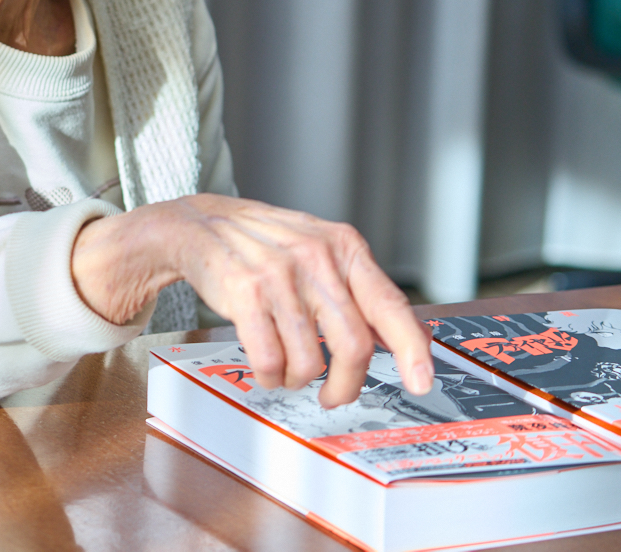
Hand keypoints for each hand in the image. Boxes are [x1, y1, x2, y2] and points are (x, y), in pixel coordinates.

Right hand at [71, 193, 432, 407]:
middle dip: (346, 385)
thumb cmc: (263, 244)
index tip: (422, 381)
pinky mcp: (245, 294)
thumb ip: (356, 287)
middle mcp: (316, 258)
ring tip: (289, 373)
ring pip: (309, 361)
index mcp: (343, 246)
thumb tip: (398, 337)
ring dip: (299, 381)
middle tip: (335, 395)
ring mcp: (280, 276)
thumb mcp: (318, 247)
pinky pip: (270, 360)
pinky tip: (267, 368)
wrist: (198, 225)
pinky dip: (271, 377)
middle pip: (353, 346)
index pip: (390, 305)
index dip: (411, 349)